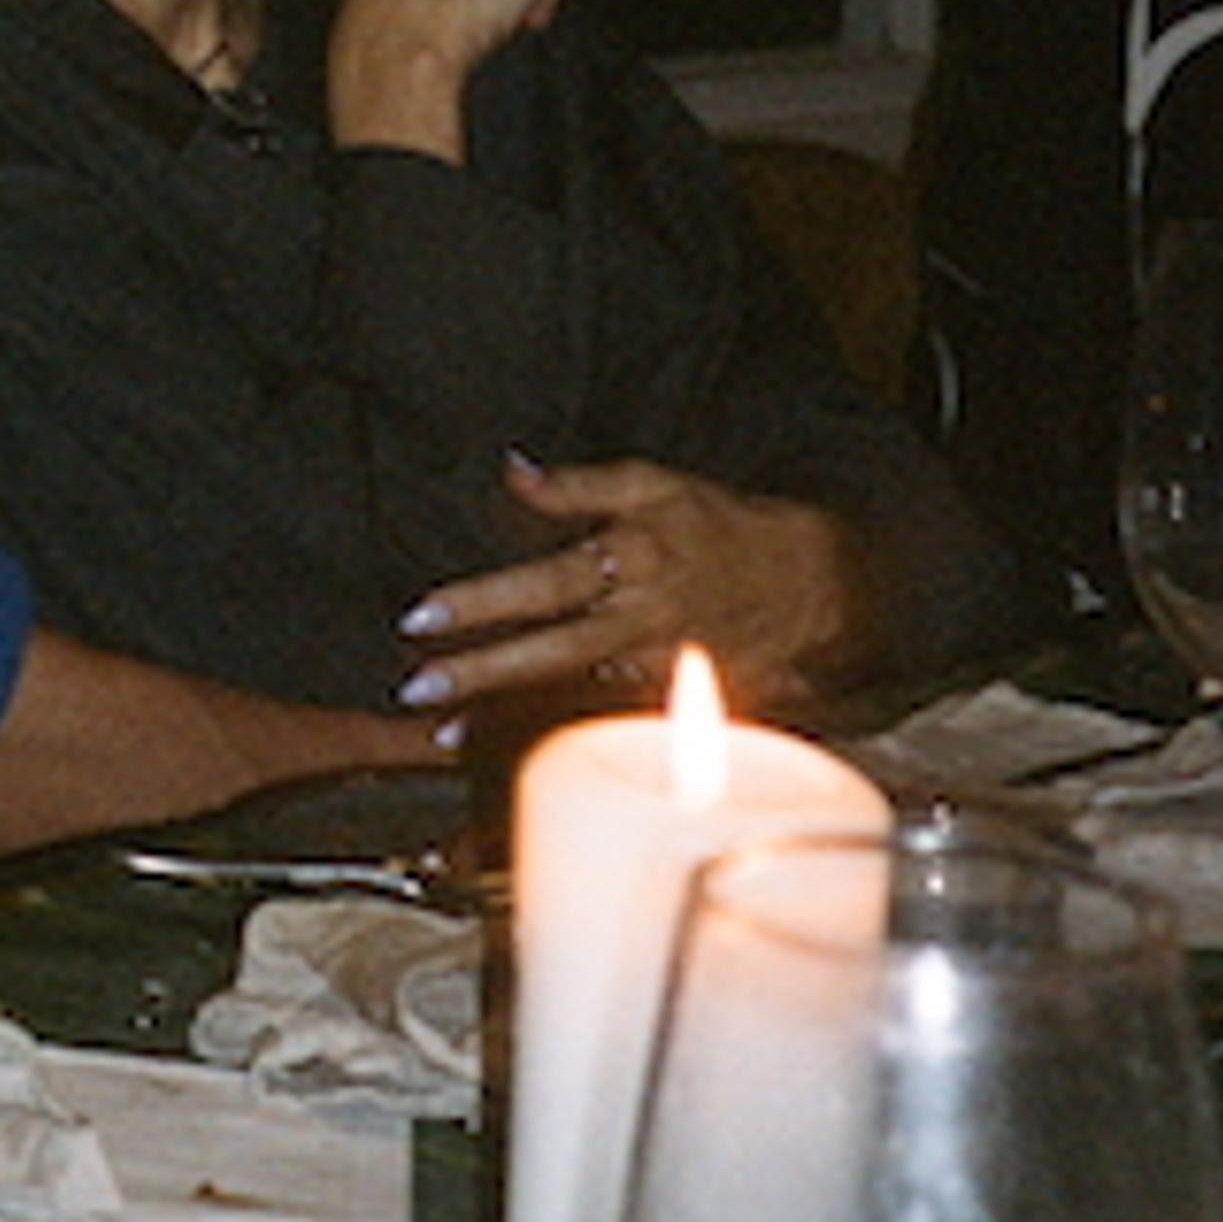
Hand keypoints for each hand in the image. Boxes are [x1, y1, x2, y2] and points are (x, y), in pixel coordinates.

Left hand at [396, 456, 863, 718]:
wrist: (806, 586)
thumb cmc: (717, 527)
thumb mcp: (653, 485)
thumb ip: (577, 485)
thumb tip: (512, 470)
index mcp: (633, 558)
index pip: (545, 582)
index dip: (483, 601)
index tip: (422, 616)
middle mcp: (641, 618)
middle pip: (551, 651)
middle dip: (482, 673)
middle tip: (416, 689)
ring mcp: (655, 667)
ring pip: (571, 695)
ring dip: (507, 718)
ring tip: (444, 737)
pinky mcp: (669, 698)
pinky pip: (599, 718)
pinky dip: (553, 734)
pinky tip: (506, 751)